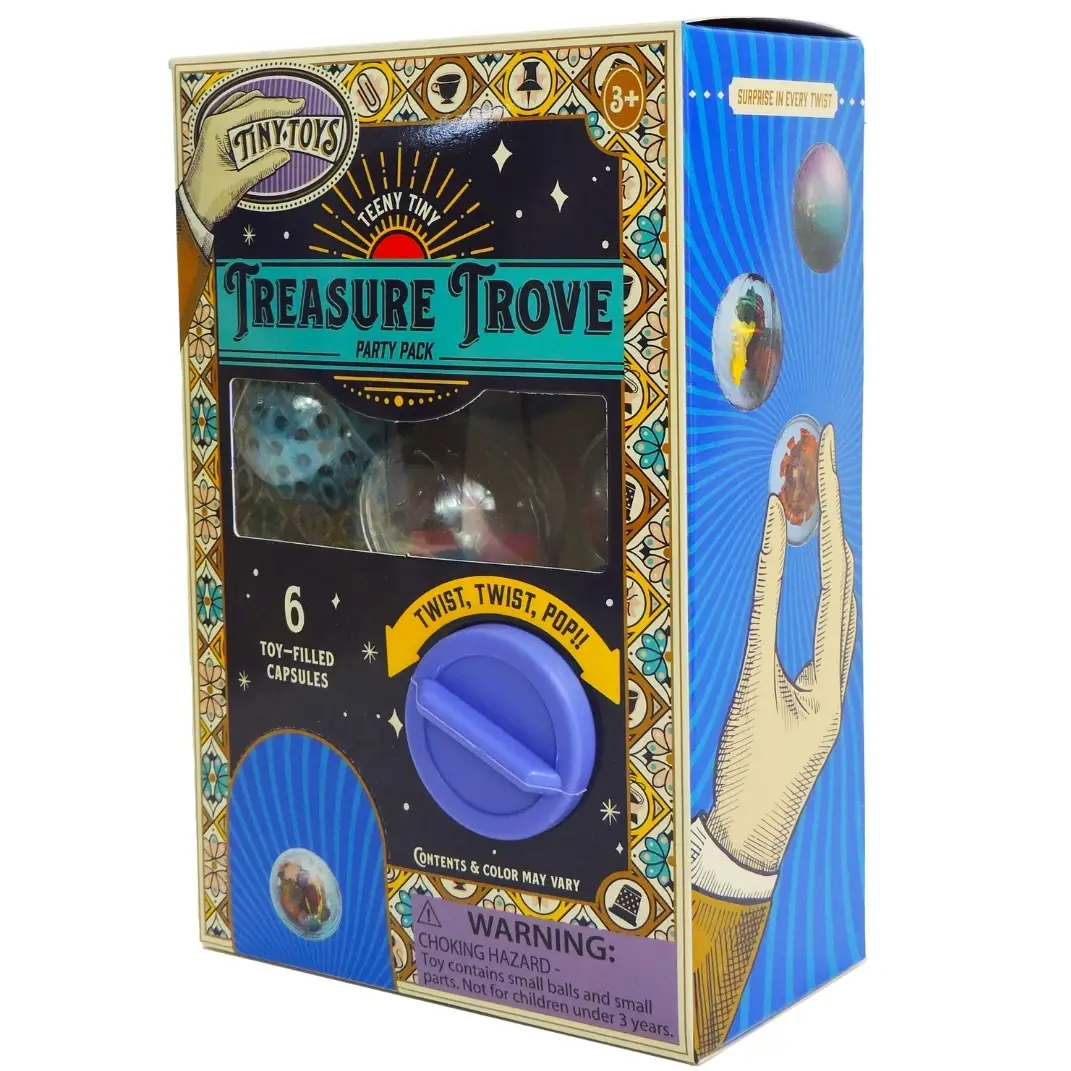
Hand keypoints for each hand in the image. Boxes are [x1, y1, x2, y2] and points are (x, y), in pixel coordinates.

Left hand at [183, 90, 304, 226]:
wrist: (193, 205)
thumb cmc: (211, 195)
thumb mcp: (239, 182)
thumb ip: (263, 167)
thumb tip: (285, 154)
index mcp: (218, 128)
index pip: (253, 109)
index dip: (277, 106)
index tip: (298, 105)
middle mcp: (215, 121)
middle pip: (249, 103)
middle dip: (274, 106)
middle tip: (297, 109)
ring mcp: (216, 127)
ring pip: (245, 108)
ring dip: (265, 111)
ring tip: (286, 118)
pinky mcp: (219, 136)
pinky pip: (240, 119)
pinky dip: (256, 119)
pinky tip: (268, 126)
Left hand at [706, 424, 856, 873]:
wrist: (756, 825)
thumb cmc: (764, 768)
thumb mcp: (780, 706)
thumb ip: (795, 662)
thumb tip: (800, 633)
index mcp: (829, 665)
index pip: (833, 582)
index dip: (831, 530)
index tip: (825, 481)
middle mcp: (826, 660)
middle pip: (833, 567)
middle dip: (829, 505)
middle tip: (826, 446)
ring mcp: (810, 668)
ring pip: (819, 580)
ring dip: (815, 522)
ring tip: (817, 467)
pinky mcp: (773, 677)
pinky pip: (776, 608)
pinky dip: (779, 564)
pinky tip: (781, 522)